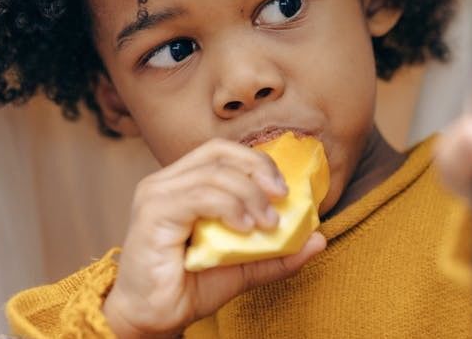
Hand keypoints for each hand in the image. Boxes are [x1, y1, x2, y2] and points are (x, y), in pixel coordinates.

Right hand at [102, 139, 325, 338]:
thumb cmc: (189, 287)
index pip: (223, 152)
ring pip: (214, 174)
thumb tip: (319, 239)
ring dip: (249, 195)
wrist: (152, 319)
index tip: (284, 190)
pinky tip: (244, 227)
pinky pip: (199, 195)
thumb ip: (278, 253)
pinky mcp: (152, 213)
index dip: (257, 162)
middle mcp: (166, 182)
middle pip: (219, 153)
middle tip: (282, 197)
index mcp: (184, 183)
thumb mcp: (243, 267)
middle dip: (258, 169)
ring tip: (267, 225)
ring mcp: (156, 195)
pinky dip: (229, 207)